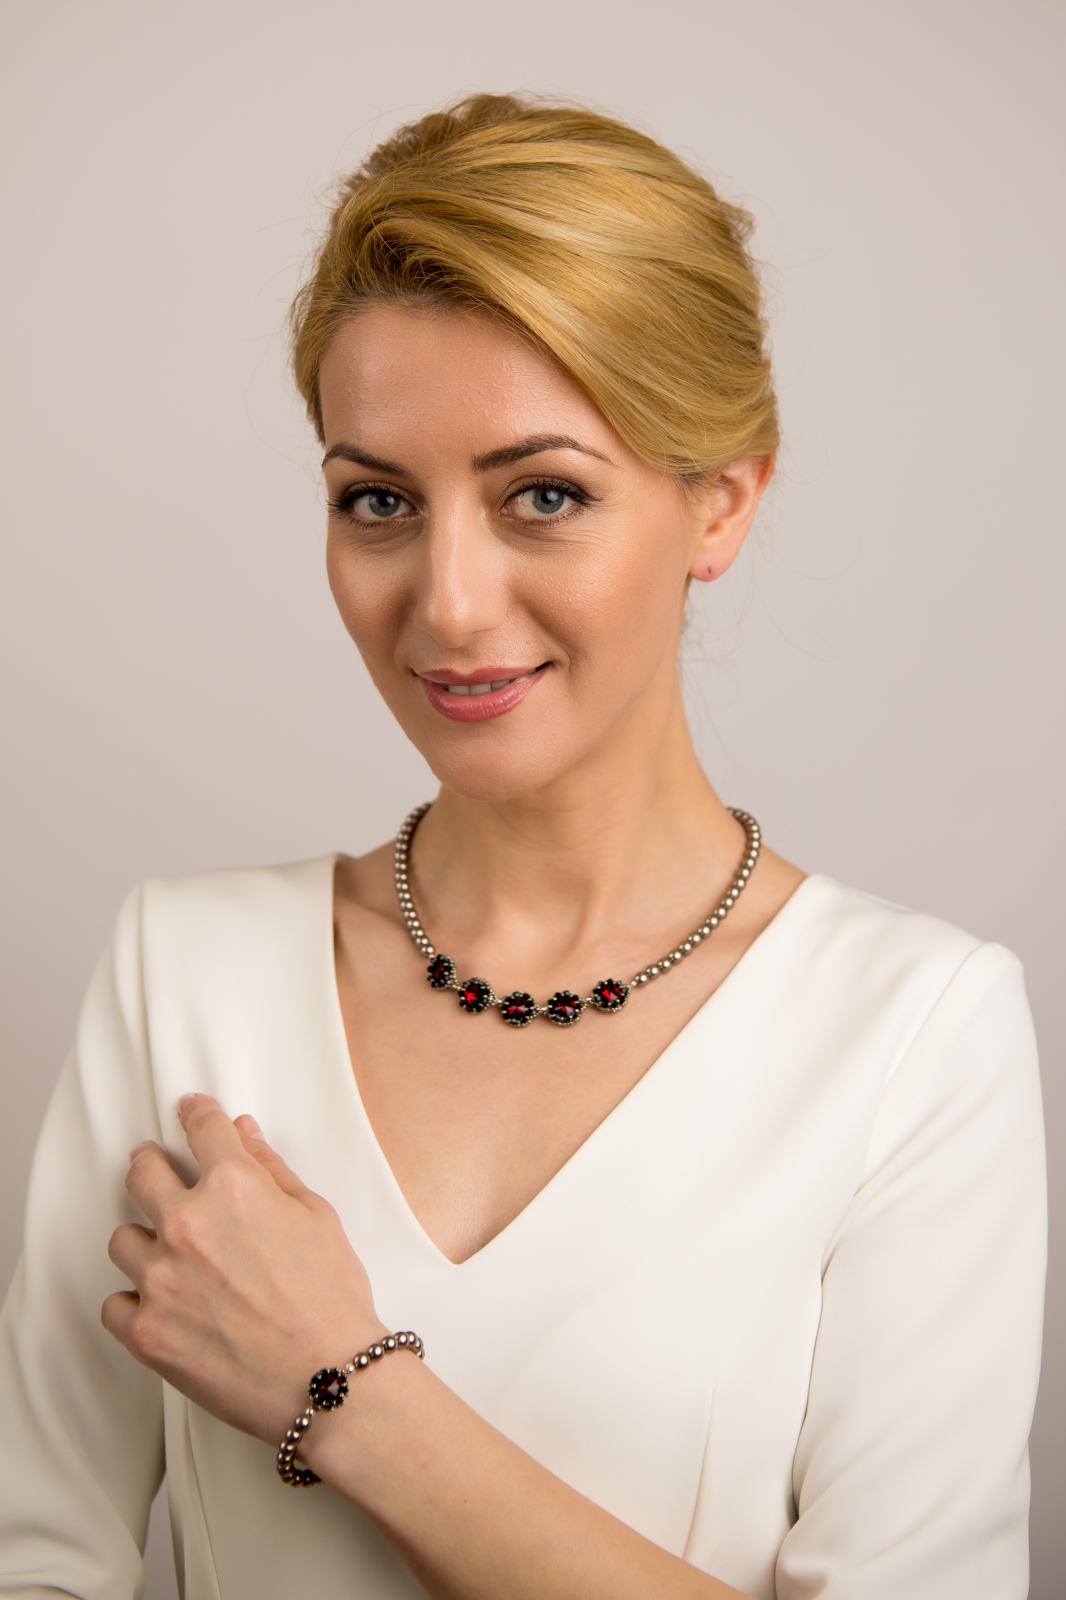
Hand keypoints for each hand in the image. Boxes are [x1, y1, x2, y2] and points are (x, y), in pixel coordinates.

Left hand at [102, 1094, 386, 1443]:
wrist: (330, 1381)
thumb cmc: (333, 1300)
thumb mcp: (317, 1218)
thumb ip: (273, 1170)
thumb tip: (244, 1134)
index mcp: (234, 1187)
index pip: (203, 1129)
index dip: (197, 1113)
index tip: (191, 1110)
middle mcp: (188, 1224)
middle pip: (141, 1173)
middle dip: (149, 1164)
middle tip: (154, 1168)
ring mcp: (161, 1278)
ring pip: (122, 1241)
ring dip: (144, 1243)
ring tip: (170, 1258)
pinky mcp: (146, 1331)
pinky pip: (115, 1303)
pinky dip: (135, 1303)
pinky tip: (163, 1307)